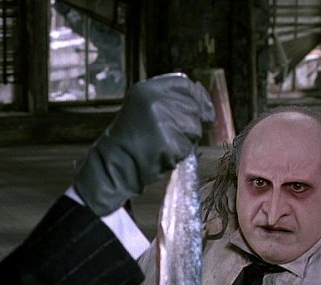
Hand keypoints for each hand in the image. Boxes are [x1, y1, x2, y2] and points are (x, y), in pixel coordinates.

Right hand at [74, 73, 214, 215]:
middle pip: (193, 108)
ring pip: (195, 128)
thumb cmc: (132, 138)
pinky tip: (163, 154)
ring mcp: (162, 120)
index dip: (199, 97)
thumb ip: (169, 100)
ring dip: (186, 140)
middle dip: (191, 123)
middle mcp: (155, 100)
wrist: (114, 163)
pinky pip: (188, 147)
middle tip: (171, 135)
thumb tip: (206, 105)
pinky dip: (180, 154)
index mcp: (147, 89)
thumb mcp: (144, 108)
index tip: (206, 111)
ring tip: (164, 144)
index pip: (185, 85)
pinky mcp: (168, 141)